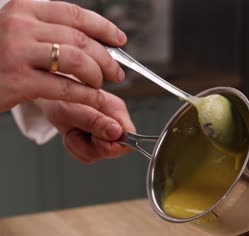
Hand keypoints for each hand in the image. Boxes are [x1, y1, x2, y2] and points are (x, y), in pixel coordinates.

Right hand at [0, 0, 125, 111]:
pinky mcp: (19, 80)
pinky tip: (93, 99)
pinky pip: (64, 88)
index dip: (102, 27)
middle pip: (79, 38)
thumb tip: (86, 42)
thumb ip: (45, 32)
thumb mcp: (16, 33)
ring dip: (96, 75)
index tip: (118, 40)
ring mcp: (19, 52)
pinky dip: (85, 95)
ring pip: (75, 61)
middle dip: (105, 57)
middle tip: (116, 72)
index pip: (73, 13)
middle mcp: (21, 25)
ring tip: (101, 86)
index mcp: (23, 9)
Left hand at [35, 91, 135, 163]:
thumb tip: (117, 132)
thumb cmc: (61, 98)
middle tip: (79, 130)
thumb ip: (95, 121)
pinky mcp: (94, 145)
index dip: (116, 143)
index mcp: (116, 111)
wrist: (50, 100)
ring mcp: (104, 136)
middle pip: (114, 150)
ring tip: (72, 130)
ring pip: (97, 155)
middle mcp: (113, 124)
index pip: (131, 136)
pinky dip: (75, 149)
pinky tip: (71, 135)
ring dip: (80, 147)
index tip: (97, 138)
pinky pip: (86, 157)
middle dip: (92, 146)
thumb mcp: (74, 109)